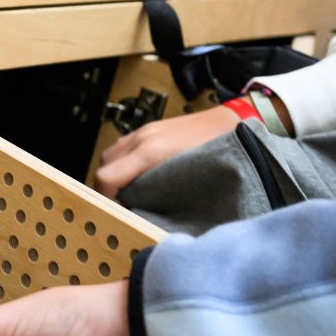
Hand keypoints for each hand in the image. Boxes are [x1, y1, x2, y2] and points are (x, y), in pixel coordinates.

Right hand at [95, 105, 239, 199]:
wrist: (231, 123)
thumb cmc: (217, 152)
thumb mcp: (189, 183)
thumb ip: (159, 195)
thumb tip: (140, 213)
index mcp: (149, 153)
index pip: (106, 177)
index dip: (104, 198)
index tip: (114, 212)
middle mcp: (141, 139)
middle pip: (103, 167)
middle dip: (106, 188)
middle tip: (121, 205)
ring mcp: (143, 131)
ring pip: (110, 157)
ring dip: (113, 175)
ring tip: (128, 191)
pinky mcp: (148, 129)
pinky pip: (123, 147)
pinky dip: (122, 163)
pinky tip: (137, 174)